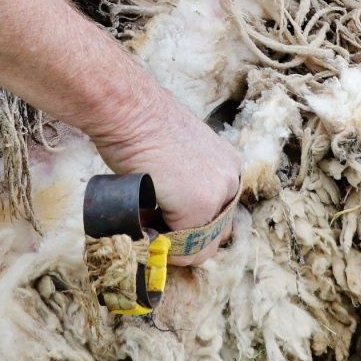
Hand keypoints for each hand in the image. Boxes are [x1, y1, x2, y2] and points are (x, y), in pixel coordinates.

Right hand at [95, 102, 241, 266]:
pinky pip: (184, 248)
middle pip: (216, 233)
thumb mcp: (176, 153)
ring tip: (148, 230)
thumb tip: (170, 213)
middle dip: (186, 240)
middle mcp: (231, 179)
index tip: (167, 226)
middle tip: (156, 233)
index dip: (192, 226)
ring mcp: (217, 195)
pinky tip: (147, 231)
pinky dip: (164, 248)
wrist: (129, 111)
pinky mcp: (197, 209)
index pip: (220, 213)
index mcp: (228, 165)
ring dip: (174, 247)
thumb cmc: (141, 125)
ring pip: (201, 247)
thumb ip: (185, 180)